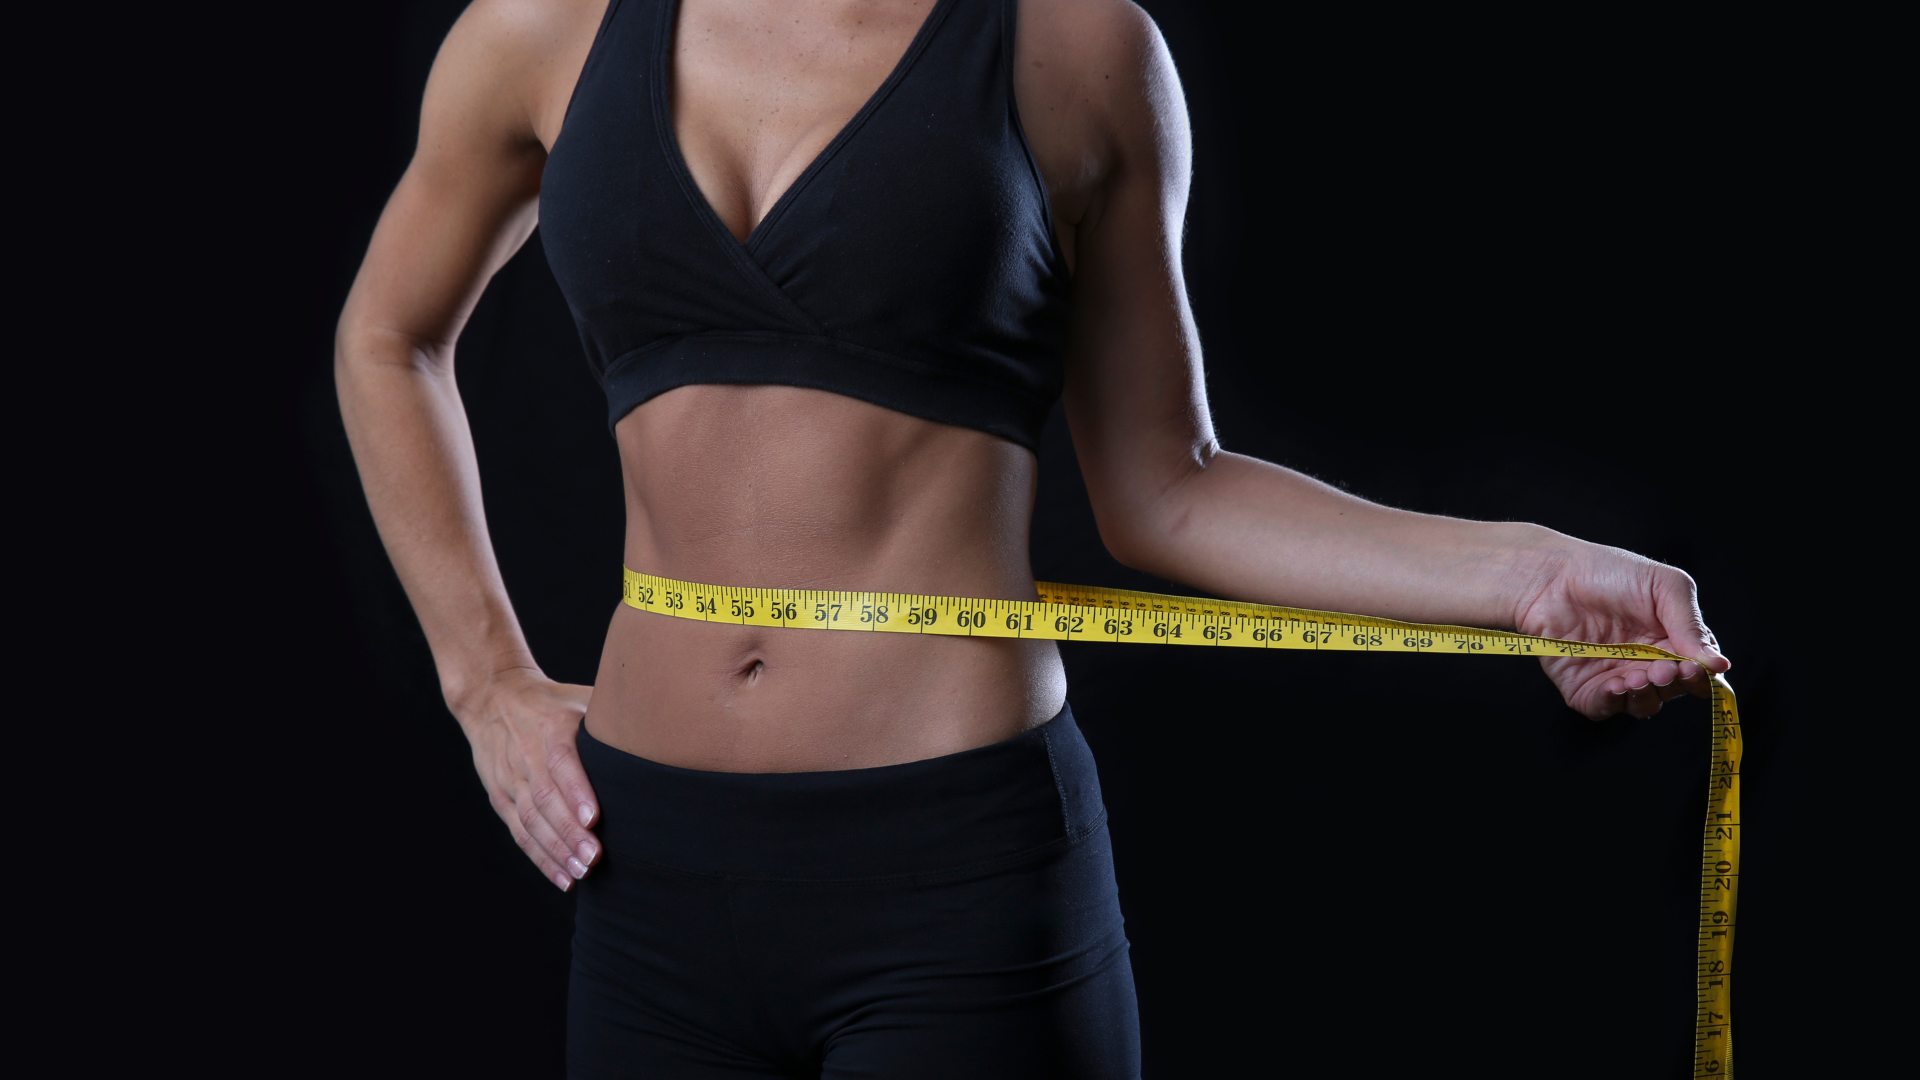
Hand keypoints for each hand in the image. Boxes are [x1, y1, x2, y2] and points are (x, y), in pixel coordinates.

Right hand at [455, 668, 599, 889]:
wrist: (493, 697)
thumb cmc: (554, 702)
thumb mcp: (581, 698)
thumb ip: (615, 715)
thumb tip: (666, 731)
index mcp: (551, 727)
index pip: (561, 762)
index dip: (576, 791)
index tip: (594, 818)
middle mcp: (526, 755)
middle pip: (544, 799)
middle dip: (569, 832)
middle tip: (595, 857)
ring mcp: (510, 779)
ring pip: (529, 820)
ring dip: (555, 850)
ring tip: (581, 872)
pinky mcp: (500, 797)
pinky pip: (518, 832)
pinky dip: (540, 857)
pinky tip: (562, 877)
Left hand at [1513, 540, 1730, 720]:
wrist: (1551, 576)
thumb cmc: (1608, 572)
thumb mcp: (1664, 587)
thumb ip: (1690, 625)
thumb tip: (1718, 665)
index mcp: (1671, 639)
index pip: (1697, 670)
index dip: (1699, 675)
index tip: (1692, 667)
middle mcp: (1646, 661)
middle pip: (1673, 690)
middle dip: (1673, 684)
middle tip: (1664, 669)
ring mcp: (1615, 676)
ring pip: (1643, 704)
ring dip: (1647, 696)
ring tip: (1638, 675)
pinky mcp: (1584, 687)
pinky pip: (1604, 708)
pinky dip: (1614, 702)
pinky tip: (1615, 685)